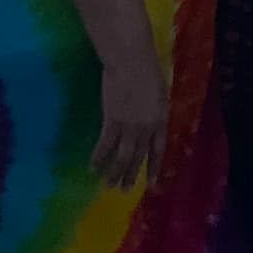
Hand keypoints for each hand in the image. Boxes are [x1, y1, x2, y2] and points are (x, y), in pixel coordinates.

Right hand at [92, 43, 167, 188]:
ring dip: (115, 173)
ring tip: (108, 186)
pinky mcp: (111, 121)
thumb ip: (155, 111)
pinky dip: (98, 157)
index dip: (155, 168)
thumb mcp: (159, 93)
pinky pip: (104, 144)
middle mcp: (146, 129)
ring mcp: (129, 126)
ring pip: (122, 156)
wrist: (131, 61)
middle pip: (138, 157)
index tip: (152, 184)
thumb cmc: (147, 70)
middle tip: (125, 191)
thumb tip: (151, 122)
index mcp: (160, 121)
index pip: (158, 151)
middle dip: (131, 176)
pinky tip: (92, 167)